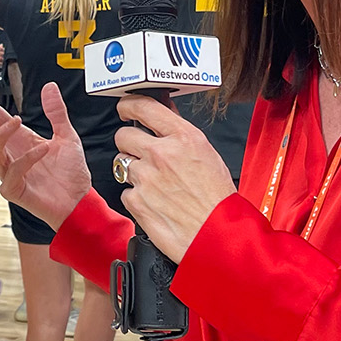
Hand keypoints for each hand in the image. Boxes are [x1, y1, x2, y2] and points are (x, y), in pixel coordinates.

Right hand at [0, 80, 90, 231]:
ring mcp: (9, 172)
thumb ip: (56, 112)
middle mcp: (11, 154)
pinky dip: (29, 158)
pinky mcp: (13, 189)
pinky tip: (43, 149)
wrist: (78, 201)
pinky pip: (14, 170)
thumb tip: (49, 87)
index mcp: (20, 140)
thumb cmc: (70, 174)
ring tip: (18, 121)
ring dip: (3, 133)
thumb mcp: (67, 136)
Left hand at [112, 96, 235, 263]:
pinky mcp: (136, 201)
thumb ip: (181, 134)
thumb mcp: (207, 155)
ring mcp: (145, 178)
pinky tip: (155, 202)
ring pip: (123, 164)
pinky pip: (125, 191)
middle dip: (130, 143)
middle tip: (142, 153)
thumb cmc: (218, 200)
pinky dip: (136, 196)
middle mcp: (161, 154)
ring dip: (134, 171)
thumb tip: (165, 115)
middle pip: (123, 135)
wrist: (216, 236)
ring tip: (156, 184)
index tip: (125, 108)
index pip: (143, 107)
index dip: (129, 105)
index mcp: (182, 138)